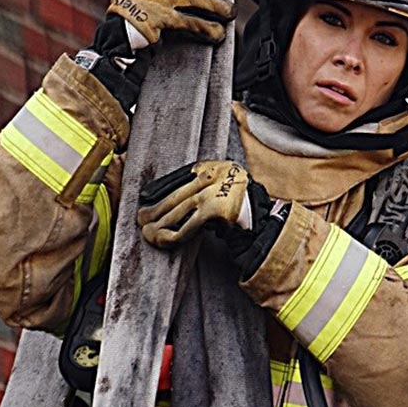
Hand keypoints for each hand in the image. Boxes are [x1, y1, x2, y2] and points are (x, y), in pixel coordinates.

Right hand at [81, 0, 233, 112]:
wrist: (109, 46)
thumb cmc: (117, 33)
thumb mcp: (127, 6)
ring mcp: (156, 3)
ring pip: (192, 0)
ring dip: (214, 7)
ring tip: (230, 11)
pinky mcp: (162, 20)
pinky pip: (191, 23)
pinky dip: (207, 29)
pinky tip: (220, 34)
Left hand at [138, 160, 289, 276]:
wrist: (267, 222)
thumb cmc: (243, 210)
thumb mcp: (221, 190)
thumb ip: (200, 190)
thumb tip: (170, 203)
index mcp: (212, 166)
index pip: (178, 176)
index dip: (159, 188)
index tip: (145, 196)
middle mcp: (212, 175)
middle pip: (176, 194)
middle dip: (155, 208)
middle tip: (140, 218)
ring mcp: (214, 192)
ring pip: (178, 210)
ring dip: (160, 224)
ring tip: (147, 232)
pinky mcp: (216, 210)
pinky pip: (189, 225)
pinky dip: (174, 235)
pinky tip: (164, 240)